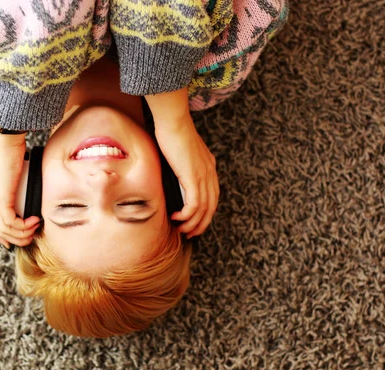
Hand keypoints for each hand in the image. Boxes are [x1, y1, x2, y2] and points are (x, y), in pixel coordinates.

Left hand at [0, 130, 39, 248]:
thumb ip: (21, 183)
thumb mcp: (18, 171)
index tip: (16, 239)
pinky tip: (34, 221)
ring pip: (4, 229)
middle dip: (16, 238)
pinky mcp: (1, 199)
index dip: (4, 234)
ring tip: (35, 229)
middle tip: (31, 237)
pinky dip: (23, 226)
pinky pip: (10, 222)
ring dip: (22, 234)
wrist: (6, 140)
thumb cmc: (13, 149)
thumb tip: (34, 190)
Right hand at [155, 115, 218, 238]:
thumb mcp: (180, 153)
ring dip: (192, 223)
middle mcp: (210, 173)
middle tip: (190, 233)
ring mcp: (203, 175)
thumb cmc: (172, 131)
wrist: (173, 121)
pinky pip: (194, 204)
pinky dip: (186, 215)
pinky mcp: (193, 177)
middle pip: (211, 206)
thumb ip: (181, 166)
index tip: (194, 222)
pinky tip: (176, 217)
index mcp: (209, 166)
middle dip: (201, 224)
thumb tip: (172, 177)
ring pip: (203, 209)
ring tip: (180, 229)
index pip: (212, 196)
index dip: (205, 212)